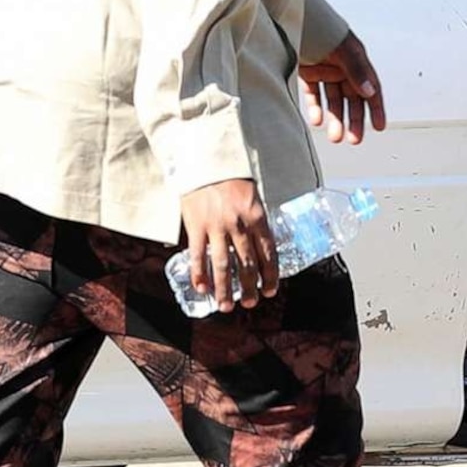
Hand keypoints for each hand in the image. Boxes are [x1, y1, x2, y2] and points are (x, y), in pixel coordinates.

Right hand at [178, 179, 276, 310]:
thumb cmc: (229, 177)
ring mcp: (216, 226)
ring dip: (226, 290)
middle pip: (248, 264)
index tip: (270, 289)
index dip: (270, 275)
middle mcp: (239, 224)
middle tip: (252, 303)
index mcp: (256, 215)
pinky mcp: (196, 226)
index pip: (268, 252)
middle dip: (250, 288)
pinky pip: (199, 256)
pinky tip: (203, 289)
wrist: (205, 159)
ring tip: (227, 306)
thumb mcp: (251, 196)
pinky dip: (200, 276)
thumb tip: (260, 247)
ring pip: (223, 266)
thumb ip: (255, 221)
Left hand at [301, 32, 388, 145]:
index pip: (371, 88)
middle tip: (354, 139)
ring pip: (333, 100)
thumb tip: (369, 91)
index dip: (376, 108)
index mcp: (356, 60)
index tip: (380, 127)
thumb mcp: (343, 50)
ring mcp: (325, 70)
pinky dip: (316, 108)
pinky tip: (317, 121)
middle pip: (352, 99)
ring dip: (335, 118)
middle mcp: (343, 67)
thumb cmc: (322, 28)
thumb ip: (356, 70)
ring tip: (334, 137)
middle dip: (354, 120)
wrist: (292, 16)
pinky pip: (315, 94)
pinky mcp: (308, 72)